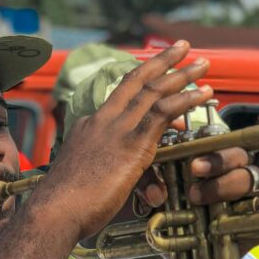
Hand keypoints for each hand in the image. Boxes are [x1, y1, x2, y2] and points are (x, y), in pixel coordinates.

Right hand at [42, 41, 212, 239]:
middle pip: (136, 80)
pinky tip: (204, 93)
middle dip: (161, 61)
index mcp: (88, 126)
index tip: (156, 70)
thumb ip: (98, 169)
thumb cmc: (64, 207)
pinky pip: (164, 112)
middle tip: (181, 46)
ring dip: (182, 75)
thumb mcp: (79, 177)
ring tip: (202, 64)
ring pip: (154, 91)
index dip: (141, 81)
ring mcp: (116, 130)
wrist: (55, 211)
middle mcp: (102, 121)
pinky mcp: (132, 144)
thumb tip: (112, 175)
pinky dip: (186, 100)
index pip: (118, 96)